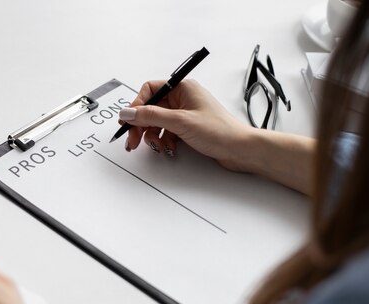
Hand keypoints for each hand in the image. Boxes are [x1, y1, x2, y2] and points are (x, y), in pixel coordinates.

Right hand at [121, 79, 256, 172]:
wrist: (240, 149)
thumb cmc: (220, 131)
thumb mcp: (180, 122)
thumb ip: (151, 116)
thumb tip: (128, 112)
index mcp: (183, 88)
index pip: (150, 90)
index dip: (137, 105)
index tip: (128, 121)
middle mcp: (183, 98)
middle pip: (151, 109)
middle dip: (141, 125)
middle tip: (133, 141)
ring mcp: (185, 114)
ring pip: (157, 123)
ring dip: (153, 136)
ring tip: (158, 146)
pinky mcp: (188, 128)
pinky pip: (167, 132)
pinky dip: (164, 141)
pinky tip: (169, 148)